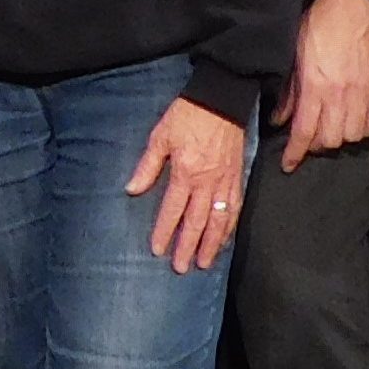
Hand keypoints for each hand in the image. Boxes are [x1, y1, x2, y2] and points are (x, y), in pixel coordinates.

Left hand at [131, 97, 248, 272]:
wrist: (222, 100)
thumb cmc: (187, 116)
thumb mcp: (160, 137)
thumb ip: (147, 166)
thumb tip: (131, 190)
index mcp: (186, 173)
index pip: (172, 210)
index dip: (164, 231)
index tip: (157, 250)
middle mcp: (207, 182)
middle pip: (197, 222)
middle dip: (188, 247)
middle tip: (181, 268)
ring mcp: (225, 182)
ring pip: (219, 220)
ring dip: (211, 244)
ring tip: (204, 263)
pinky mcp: (237, 178)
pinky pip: (235, 208)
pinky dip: (230, 227)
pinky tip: (224, 239)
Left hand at [281, 0, 368, 170]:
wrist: (354, 1)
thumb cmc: (320, 23)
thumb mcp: (294, 54)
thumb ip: (290, 90)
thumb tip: (280, 118)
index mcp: (315, 87)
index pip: (304, 133)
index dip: (295, 154)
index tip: (289, 165)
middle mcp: (340, 95)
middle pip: (329, 140)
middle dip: (315, 144)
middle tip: (309, 136)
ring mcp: (364, 93)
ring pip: (353, 136)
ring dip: (340, 137)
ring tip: (331, 128)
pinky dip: (366, 129)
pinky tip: (356, 122)